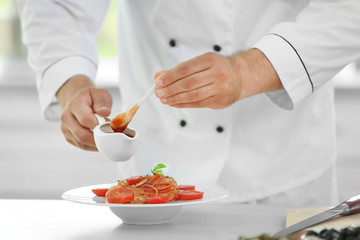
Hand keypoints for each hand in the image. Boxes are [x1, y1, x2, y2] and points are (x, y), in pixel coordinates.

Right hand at [56, 75, 111, 150]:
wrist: (79, 102)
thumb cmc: (90, 99)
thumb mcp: (99, 94)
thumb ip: (102, 102)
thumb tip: (105, 113)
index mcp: (74, 106)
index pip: (85, 119)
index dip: (99, 125)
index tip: (108, 124)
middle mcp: (67, 118)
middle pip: (82, 135)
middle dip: (99, 137)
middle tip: (109, 133)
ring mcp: (66, 129)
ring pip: (82, 143)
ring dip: (97, 142)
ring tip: (105, 135)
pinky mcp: (69, 138)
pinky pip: (82, 146)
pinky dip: (93, 145)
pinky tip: (100, 139)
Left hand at [154, 49, 281, 108]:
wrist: (241, 76)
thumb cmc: (217, 68)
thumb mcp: (201, 62)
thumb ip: (180, 69)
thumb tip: (159, 76)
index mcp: (210, 60)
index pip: (186, 68)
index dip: (170, 76)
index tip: (158, 81)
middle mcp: (217, 73)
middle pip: (189, 83)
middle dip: (170, 89)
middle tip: (158, 92)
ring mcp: (220, 88)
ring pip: (193, 95)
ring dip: (175, 98)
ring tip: (164, 99)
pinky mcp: (219, 101)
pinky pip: (197, 104)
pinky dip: (183, 104)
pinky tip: (173, 103)